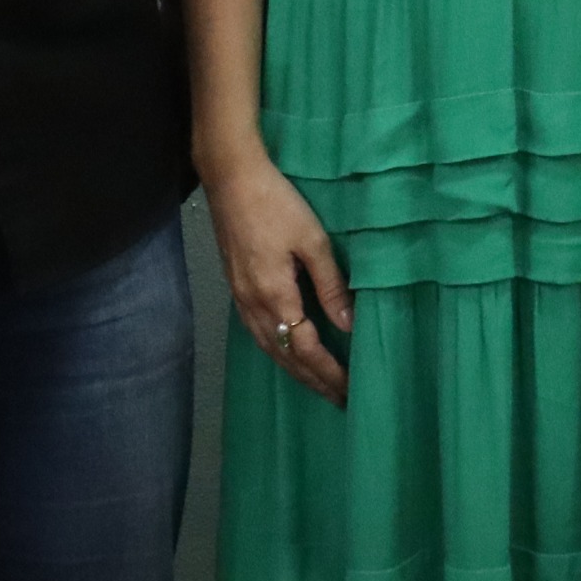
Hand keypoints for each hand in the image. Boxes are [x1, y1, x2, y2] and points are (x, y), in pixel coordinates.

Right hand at [212, 157, 352, 403]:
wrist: (231, 180)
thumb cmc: (276, 203)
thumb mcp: (313, 240)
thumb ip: (331, 285)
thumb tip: (349, 325)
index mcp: (275, 295)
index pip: (306, 349)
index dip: (328, 373)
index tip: (349, 390)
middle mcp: (254, 305)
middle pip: (285, 357)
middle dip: (313, 381)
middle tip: (339, 400)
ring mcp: (241, 299)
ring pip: (269, 349)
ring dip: (295, 371)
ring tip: (319, 386)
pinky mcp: (236, 289)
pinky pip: (259, 334)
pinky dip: (278, 352)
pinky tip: (289, 354)